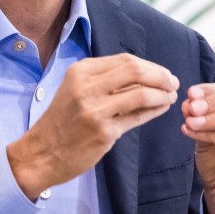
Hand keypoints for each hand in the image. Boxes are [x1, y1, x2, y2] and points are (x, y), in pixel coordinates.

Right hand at [8, 53, 178, 198]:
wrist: (41, 153)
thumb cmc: (63, 121)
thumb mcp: (75, 89)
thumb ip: (105, 79)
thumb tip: (145, 72)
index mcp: (81, 71)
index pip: (126, 60)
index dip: (150, 66)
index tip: (163, 73)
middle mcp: (87, 87)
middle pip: (136, 71)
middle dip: (160, 76)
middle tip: (173, 83)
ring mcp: (95, 110)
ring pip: (141, 94)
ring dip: (162, 95)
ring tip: (171, 97)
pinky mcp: (103, 132)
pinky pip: (138, 117)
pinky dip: (155, 111)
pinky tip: (162, 109)